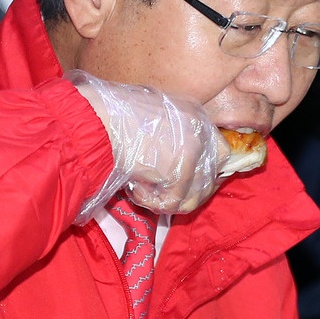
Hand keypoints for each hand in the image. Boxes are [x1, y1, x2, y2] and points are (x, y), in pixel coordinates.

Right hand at [71, 70, 222, 215]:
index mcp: (194, 114)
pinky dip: (150, 202)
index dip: (207, 173)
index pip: (221, 151)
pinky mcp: (181, 171)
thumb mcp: (151, 118)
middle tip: (165, 197)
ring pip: (194, 197)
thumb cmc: (112, 118)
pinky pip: (171, 203)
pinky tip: (135, 189)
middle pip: (213, 177)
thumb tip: (173, 168)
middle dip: (191, 193)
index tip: (190, 184)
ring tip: (143, 191)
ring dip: (167, 200)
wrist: (98, 120)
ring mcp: (194, 151)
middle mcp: (201, 130)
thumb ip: (169, 138)